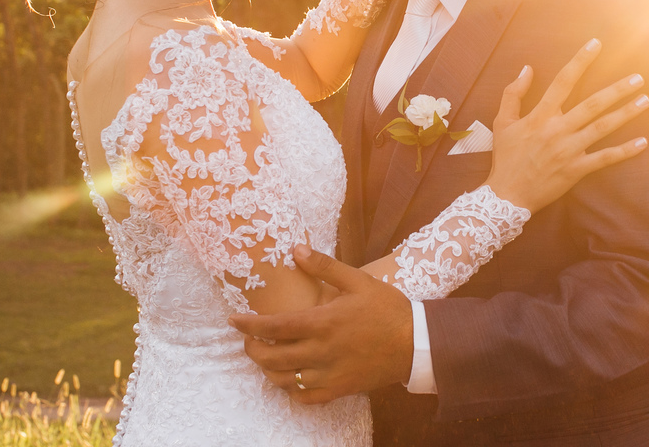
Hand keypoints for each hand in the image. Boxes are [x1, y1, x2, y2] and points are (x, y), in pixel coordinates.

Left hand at [228, 244, 412, 403]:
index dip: (248, 325)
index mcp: (322, 322)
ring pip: (284, 380)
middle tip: (249, 340)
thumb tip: (296, 250)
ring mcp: (329, 374)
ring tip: (266, 358)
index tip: (234, 321)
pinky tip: (290, 380)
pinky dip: (291, 391)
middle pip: (272, 357)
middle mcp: (321, 351)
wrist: (415, 342)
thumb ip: (324, 266)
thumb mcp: (358, 280)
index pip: (273, 326)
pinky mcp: (339, 389)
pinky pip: (305, 398)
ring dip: (268, 370)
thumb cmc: (387, 308)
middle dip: (252, 348)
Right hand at [486, 39, 648, 212]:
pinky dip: (624, 151)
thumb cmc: (506, 157)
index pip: (563, 81)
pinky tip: (642, 142)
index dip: (580, 61)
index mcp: (540, 116)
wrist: (507, 194)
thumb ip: (513, 93)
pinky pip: (604, 159)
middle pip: (592, 104)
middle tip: (638, 78)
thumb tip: (526, 68)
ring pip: (602, 128)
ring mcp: (569, 150)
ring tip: (645, 100)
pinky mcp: (576, 170)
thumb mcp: (502, 122)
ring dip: (626, 113)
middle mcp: (557, 129)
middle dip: (617, 90)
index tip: (596, 44)